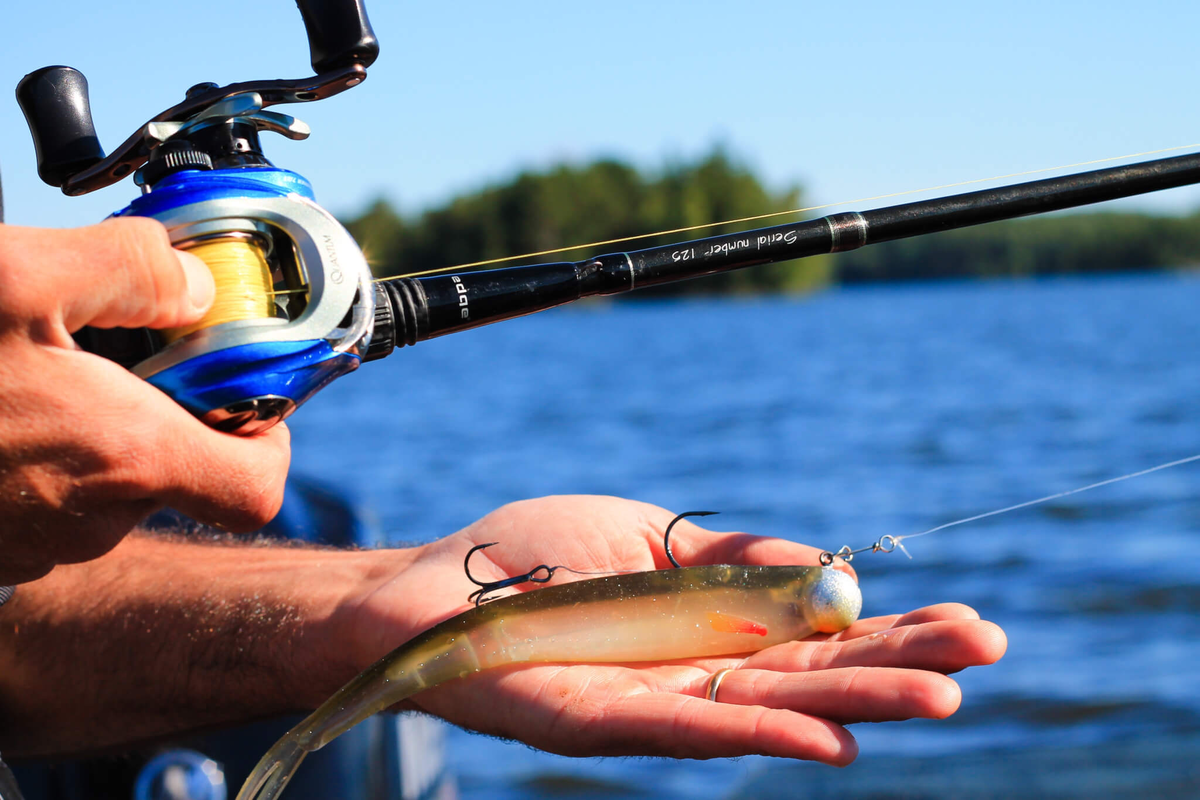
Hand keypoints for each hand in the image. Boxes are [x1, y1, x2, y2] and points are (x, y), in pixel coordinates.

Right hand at [0, 219, 289, 583]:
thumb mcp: (14, 275)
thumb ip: (129, 269)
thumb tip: (194, 282)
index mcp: (125, 458)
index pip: (257, 485)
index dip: (268, 434)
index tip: (238, 379)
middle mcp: (92, 519)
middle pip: (182, 468)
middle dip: (165, 400)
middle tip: (122, 338)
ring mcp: (35, 543)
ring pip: (111, 479)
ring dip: (98, 420)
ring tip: (39, 360)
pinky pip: (49, 495)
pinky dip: (46, 447)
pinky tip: (0, 400)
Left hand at [348, 495, 1005, 765]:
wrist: (434, 583)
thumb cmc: (532, 554)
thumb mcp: (652, 534)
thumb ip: (733, 556)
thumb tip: (824, 563)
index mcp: (711, 621)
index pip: (817, 631)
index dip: (888, 627)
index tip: (964, 619)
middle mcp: (696, 669)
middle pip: (813, 672)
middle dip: (898, 664)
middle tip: (986, 652)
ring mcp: (657, 702)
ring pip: (773, 706)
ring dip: (856, 705)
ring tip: (941, 697)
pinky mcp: (606, 725)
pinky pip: (694, 730)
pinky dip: (763, 730)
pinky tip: (831, 738)